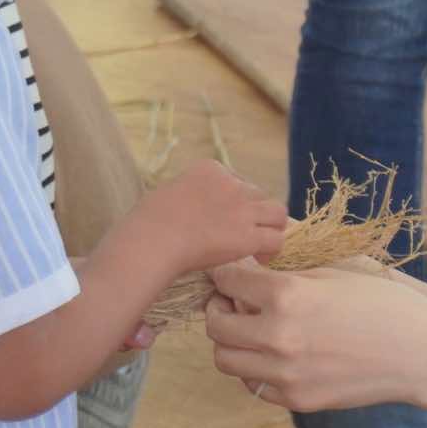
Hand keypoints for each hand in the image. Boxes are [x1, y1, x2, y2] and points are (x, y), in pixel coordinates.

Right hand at [122, 161, 287, 275]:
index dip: (235, 201)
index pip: (237, 180)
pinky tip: (260, 258)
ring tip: (261, 245)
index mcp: (210, 169)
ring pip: (278, 213)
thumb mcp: (169, 192)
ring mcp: (243, 209)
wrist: (153, 240)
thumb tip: (190, 207)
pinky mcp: (249, 235)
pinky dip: (272, 250)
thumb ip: (188, 194)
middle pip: (258, 195)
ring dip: (272, 227)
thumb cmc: (148, 221)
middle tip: (245, 232)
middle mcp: (232, 184)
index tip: (225, 217)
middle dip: (254, 213)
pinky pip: (276, 240)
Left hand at [205, 258, 426, 412]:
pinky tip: (275, 352)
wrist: (421, 353)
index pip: (228, 278)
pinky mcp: (296, 399)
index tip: (231, 269)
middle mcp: (278, 336)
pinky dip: (254, 368)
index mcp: (287, 295)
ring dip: (232, 340)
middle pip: (216, 323)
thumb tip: (256, 244)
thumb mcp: (338, 266)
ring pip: (226, 359)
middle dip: (219, 306)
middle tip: (233, 299)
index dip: (226, 270)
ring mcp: (285, 373)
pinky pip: (253, 385)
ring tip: (252, 327)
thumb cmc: (384, 302)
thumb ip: (291, 257)